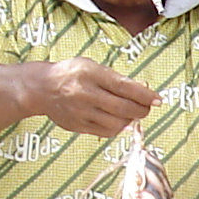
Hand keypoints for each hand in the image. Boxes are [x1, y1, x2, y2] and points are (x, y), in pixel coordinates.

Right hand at [20, 58, 157, 138]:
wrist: (41, 88)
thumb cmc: (71, 74)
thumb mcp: (92, 66)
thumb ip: (115, 79)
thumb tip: (143, 92)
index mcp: (90, 74)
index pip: (124, 86)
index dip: (145, 95)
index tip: (158, 99)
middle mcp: (85, 94)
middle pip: (123, 108)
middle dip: (142, 110)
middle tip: (147, 108)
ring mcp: (81, 112)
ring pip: (117, 123)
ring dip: (131, 120)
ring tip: (131, 113)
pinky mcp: (78, 126)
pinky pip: (106, 132)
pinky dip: (117, 127)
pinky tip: (118, 120)